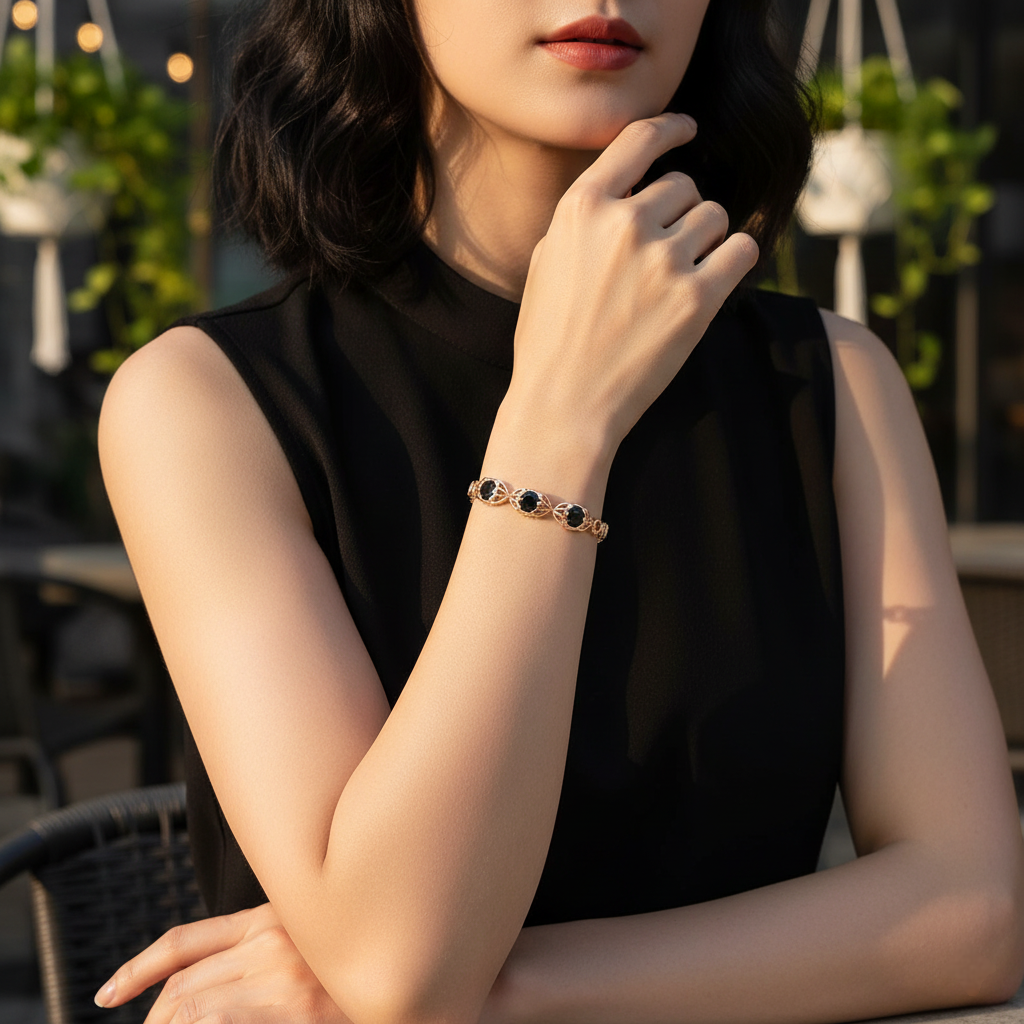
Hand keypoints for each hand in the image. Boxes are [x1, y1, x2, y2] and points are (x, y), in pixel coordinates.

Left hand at [94, 903, 349, 1023]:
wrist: (417, 973)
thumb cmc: (364, 962)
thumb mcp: (311, 940)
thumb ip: (268, 947)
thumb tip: (205, 991)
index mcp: (273, 918)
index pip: (186, 942)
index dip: (140, 968)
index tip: (110, 994)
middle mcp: (273, 940)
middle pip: (182, 985)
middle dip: (154, 1021)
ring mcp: (284, 977)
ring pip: (190, 1008)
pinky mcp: (298, 1011)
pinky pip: (218, 1021)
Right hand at [507, 112, 758, 455]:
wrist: (564, 405)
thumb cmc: (549, 341)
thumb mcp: (546, 263)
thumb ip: (584, 220)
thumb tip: (626, 191)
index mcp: (582, 209)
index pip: (639, 140)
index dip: (672, 127)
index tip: (689, 128)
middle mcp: (624, 224)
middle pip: (684, 186)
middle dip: (680, 213)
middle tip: (665, 254)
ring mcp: (663, 260)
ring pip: (715, 216)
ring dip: (706, 239)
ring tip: (682, 275)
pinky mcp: (697, 298)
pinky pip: (742, 250)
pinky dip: (735, 259)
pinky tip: (717, 278)